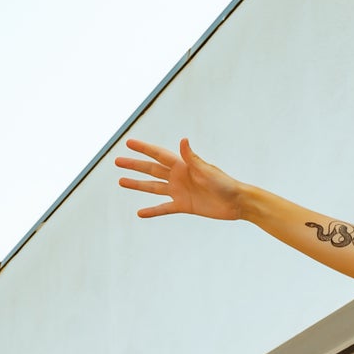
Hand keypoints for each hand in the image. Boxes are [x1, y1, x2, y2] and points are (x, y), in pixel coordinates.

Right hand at [114, 135, 241, 219]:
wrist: (237, 203)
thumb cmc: (225, 183)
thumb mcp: (207, 170)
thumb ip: (192, 158)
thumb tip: (183, 140)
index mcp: (183, 165)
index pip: (158, 155)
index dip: (143, 148)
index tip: (128, 142)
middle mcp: (178, 177)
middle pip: (151, 169)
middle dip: (134, 165)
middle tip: (117, 161)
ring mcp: (179, 191)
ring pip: (153, 187)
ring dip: (137, 185)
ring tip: (121, 181)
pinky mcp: (184, 206)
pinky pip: (164, 208)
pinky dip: (152, 211)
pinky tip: (140, 213)